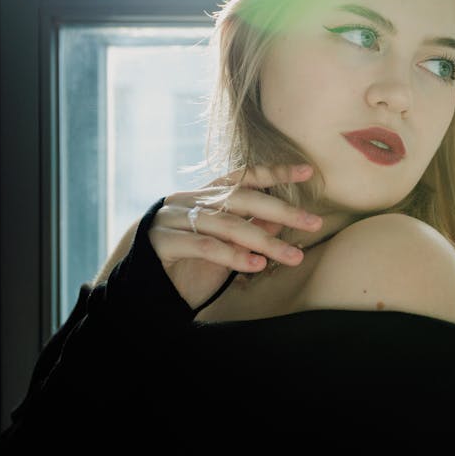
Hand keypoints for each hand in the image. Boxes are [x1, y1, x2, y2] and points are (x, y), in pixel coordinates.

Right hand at [148, 163, 322, 309]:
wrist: (140, 284)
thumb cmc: (188, 263)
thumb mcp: (224, 244)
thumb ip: (247, 229)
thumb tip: (279, 221)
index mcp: (205, 195)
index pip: (244, 176)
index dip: (275, 172)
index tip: (307, 171)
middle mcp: (190, 200)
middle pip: (243, 199)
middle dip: (282, 211)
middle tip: (314, 223)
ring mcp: (176, 218)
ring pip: (229, 225)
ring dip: (266, 242)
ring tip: (293, 257)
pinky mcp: (165, 242)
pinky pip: (206, 246)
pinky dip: (234, 256)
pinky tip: (258, 266)